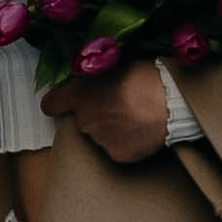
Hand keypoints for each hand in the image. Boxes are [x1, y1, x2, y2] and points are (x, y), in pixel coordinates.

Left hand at [44, 59, 172, 163]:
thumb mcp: (115, 65)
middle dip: (96, 113)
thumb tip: (90, 77)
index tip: (63, 102)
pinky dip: (127, 141)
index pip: (51, 104)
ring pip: (100, 135)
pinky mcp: (117, 155)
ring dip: (112, 127)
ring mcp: (100, 140)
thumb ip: (95, 77)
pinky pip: (117, 148)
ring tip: (136, 115)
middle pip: (82, 119)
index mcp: (80, 94)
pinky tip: (141, 130)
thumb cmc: (146, 77)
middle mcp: (84, 120)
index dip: (58, 102)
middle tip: (120, 103)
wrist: (170, 103)